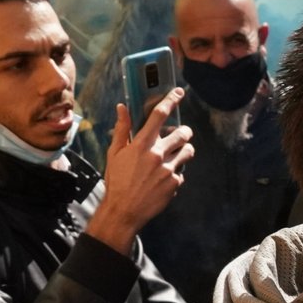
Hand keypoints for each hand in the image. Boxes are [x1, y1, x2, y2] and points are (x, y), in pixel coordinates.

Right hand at [85, 89, 192, 248]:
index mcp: (141, 144)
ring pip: (188, 151)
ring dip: (184, 150)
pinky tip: (163, 178)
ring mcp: (168, 169)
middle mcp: (157, 154)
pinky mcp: (174, 183)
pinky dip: (175, 173)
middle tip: (180, 136)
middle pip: (183, 133)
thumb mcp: (115, 153)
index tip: (179, 92)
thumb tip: (122, 107)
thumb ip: (122, 129)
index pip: (159, 115)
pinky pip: (181, 172)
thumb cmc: (116, 180)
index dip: (171, 100)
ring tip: (175, 156)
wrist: (123, 210)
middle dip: (184, 132)